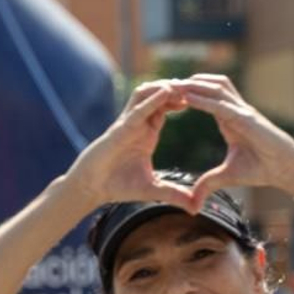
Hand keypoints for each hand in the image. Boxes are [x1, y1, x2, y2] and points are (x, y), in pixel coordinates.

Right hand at [67, 81, 197, 208]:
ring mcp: (129, 123)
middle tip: (197, 85)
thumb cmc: (119, 185)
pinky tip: (167, 92)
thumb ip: (174, 195)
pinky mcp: (120, 128)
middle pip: (159, 95)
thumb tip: (195, 208)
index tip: (200, 99)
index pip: (166, 109)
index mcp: (148, 133)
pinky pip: (138, 109)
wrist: (93, 187)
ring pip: (147, 94)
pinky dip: (153, 100)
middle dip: (176, 89)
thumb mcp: (153, 190)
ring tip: (184, 85)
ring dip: (165, 88)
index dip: (182, 101)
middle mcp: (139, 123)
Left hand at [169, 75, 293, 207]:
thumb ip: (209, 183)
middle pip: (208, 86)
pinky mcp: (246, 118)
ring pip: (215, 88)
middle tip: (163, 83)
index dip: (188, 94)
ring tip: (172, 84)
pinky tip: (187, 97)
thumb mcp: (228, 176)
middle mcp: (235, 110)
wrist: (285, 169)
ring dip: (193, 84)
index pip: (206, 98)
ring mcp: (242, 111)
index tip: (167, 96)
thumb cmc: (262, 168)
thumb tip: (192, 201)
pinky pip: (220, 105)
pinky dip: (203, 99)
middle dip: (187, 83)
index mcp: (229, 118)